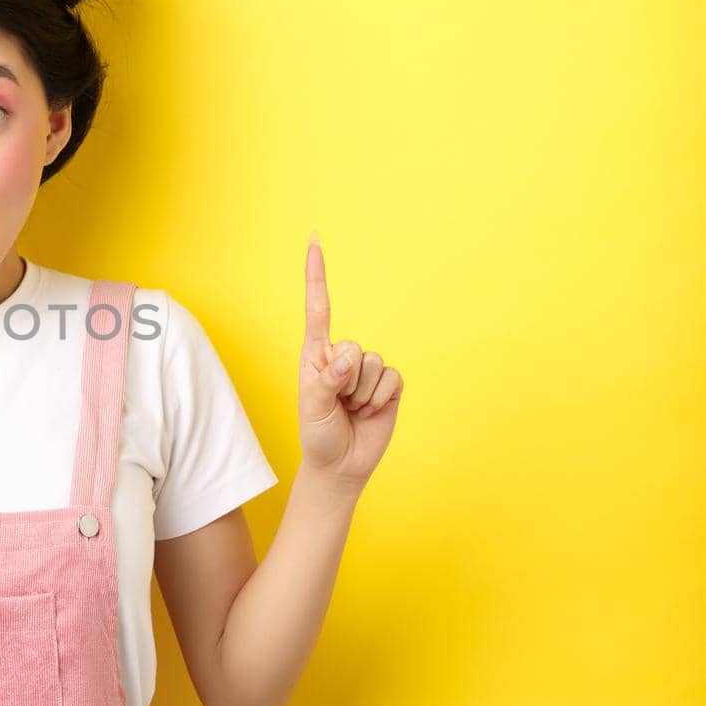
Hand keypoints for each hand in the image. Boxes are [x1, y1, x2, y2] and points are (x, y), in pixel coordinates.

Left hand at [298, 232, 402, 488]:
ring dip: (363, 394)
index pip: (318, 308)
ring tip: (351, 410)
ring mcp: (367, 370)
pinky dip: (381, 400)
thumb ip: (327, 380)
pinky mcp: (389, 384)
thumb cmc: (318, 434)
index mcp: (316, 354)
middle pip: (355, 347)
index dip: (317, 275)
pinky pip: (393, 380)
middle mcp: (342, 356)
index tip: (314, 240)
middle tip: (337, 404)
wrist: (341, 465)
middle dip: (347, 381)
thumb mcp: (313, 407)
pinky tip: (370, 411)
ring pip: (374, 365)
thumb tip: (348, 358)